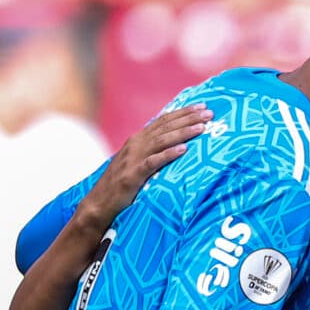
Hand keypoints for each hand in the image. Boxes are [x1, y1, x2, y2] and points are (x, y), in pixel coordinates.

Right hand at [81, 105, 210, 231]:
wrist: (100, 202)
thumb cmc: (122, 184)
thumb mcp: (138, 162)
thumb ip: (153, 150)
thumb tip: (175, 144)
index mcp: (138, 139)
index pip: (164, 121)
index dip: (183, 113)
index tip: (202, 107)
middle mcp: (136, 144)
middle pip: (166, 127)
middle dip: (188, 118)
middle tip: (209, 113)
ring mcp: (133, 159)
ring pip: (162, 141)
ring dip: (183, 133)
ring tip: (202, 128)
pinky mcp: (133, 176)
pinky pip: (153, 163)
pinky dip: (168, 155)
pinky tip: (184, 150)